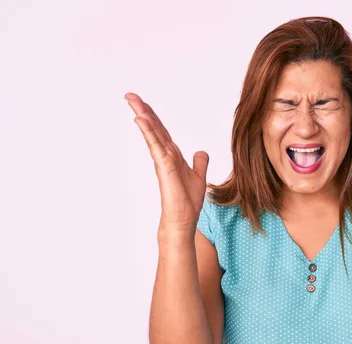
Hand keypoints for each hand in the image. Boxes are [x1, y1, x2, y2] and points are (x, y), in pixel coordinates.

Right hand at [125, 93, 208, 231]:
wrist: (183, 219)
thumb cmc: (188, 202)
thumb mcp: (199, 177)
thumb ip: (199, 163)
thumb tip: (201, 151)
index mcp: (173, 155)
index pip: (162, 131)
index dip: (153, 117)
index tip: (143, 102)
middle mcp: (165, 155)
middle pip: (154, 128)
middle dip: (143, 110)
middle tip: (129, 95)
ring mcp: (163, 160)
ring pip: (152, 133)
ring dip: (143, 116)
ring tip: (132, 100)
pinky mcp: (164, 167)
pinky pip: (155, 145)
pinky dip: (149, 132)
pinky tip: (141, 120)